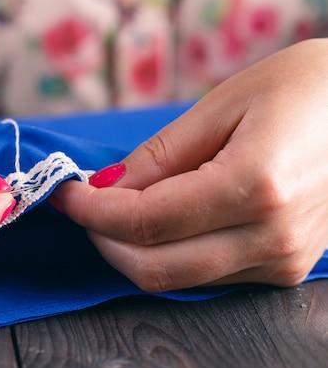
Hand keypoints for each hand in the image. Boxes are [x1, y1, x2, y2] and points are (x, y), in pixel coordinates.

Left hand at [54, 38, 327, 291]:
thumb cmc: (307, 88)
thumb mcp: (223, 105)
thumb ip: (161, 156)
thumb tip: (109, 188)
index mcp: (256, 187)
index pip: (144, 222)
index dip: (92, 211)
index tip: (65, 193)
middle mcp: (272, 237)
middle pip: (154, 267)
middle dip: (103, 239)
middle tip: (82, 203)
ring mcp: (282, 261)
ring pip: (177, 279)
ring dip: (131, 250)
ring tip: (114, 208)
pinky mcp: (284, 268)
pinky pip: (205, 275)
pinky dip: (168, 253)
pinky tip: (158, 221)